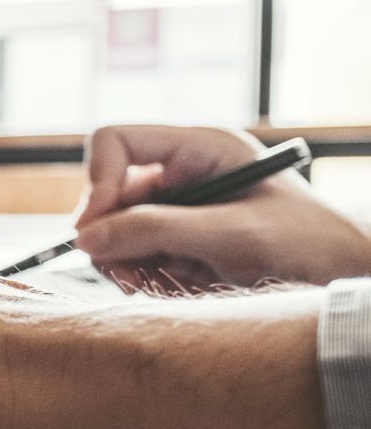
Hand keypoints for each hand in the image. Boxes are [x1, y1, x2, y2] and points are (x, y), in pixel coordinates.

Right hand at [73, 124, 370, 290]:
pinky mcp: (182, 239)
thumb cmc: (308, 245)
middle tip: (126, 275)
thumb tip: (85, 238)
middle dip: (110, 235)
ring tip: (154, 284)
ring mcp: (182, 207)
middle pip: (110, 193)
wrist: (344, 279)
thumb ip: (156, 231)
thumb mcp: (232, 235)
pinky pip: (136, 253)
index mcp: (200, 148)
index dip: (98, 182)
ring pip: (116, 228)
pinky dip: (142, 273)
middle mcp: (184, 172)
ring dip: (125, 260)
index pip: (116, 142)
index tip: (96, 231)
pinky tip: (171, 286)